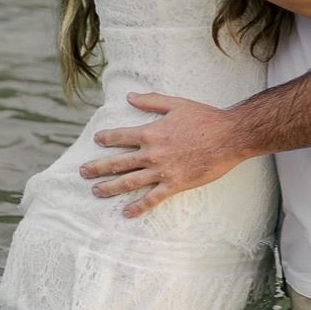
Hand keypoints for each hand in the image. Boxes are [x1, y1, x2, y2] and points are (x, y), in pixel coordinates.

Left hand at [79, 92, 245, 216]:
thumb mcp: (176, 104)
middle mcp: (152, 153)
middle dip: (98, 168)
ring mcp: (162, 171)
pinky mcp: (174, 185)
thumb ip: (151, 100)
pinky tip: (126, 213)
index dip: (107, 139)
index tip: (96, 140)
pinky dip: (138, 207)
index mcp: (152, 132)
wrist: (227, 137)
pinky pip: (152, 199)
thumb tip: (129, 97)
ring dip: (111, 188)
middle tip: (83, 172)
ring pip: (130, 182)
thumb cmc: (204, 117)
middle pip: (119, 163)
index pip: (122, 136)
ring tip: (96, 191)